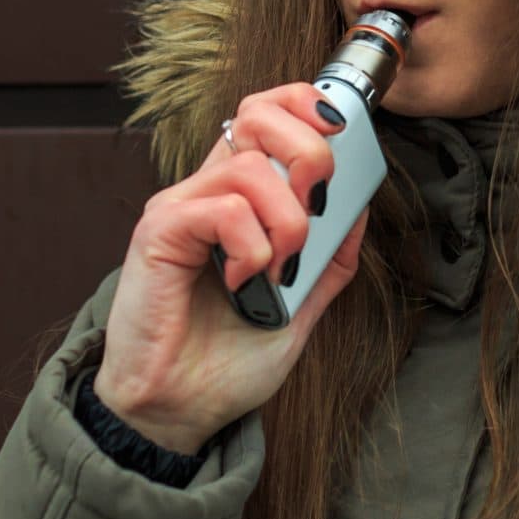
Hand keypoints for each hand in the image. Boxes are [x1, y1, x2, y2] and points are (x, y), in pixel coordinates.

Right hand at [94, 82, 369, 454]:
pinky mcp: (159, 234)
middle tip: (317, 206)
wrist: (179, 413)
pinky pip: (223, 210)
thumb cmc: (227, 363)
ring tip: (278, 269)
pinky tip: (242, 283)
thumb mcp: (299, 308)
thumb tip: (360, 207)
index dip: (305, 105)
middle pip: (257, 115)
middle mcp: (206, 192)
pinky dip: (251, 248)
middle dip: (309, 150)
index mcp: (237, 199)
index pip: (266, 114)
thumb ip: (329, 260)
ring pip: (250, 166)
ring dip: (287, 222)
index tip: (341, 132)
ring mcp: (180, 209)